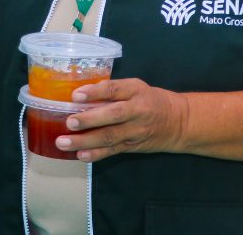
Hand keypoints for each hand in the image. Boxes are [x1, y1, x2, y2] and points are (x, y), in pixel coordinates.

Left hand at [55, 78, 187, 162]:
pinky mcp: (132, 146)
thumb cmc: (150, 99)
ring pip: (109, 137)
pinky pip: (113, 151)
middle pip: (112, 116)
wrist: (178, 122)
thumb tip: (82, 92)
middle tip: (69, 122)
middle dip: (89, 120)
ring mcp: (135, 131)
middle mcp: (137, 111)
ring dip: (85, 141)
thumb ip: (113, 89)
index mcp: (135, 91)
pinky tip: (80, 155)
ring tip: (64, 143)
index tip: (76, 95)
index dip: (95, 92)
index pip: (114, 89)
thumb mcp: (136, 87)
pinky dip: (96, 154)